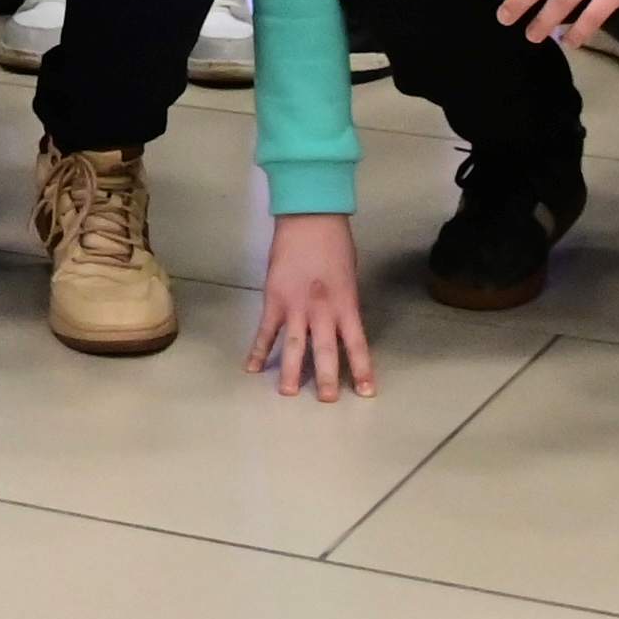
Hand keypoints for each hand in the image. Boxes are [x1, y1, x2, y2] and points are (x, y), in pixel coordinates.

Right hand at [247, 211, 376, 401]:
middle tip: (328, 401)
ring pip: (294, 346)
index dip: (362, 369)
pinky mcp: (274, 299)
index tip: (366, 392)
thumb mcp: (349, 277)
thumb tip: (339, 325)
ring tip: (288, 394)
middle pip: (325, 352)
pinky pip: (266, 330)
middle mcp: (322, 311)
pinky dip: (258, 350)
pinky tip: (252, 368)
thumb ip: (344, 304)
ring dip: (291, 372)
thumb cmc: (335, 243)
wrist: (309, 217)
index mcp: (346, 304)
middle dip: (327, 379)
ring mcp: (296, 306)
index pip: (357, 344)